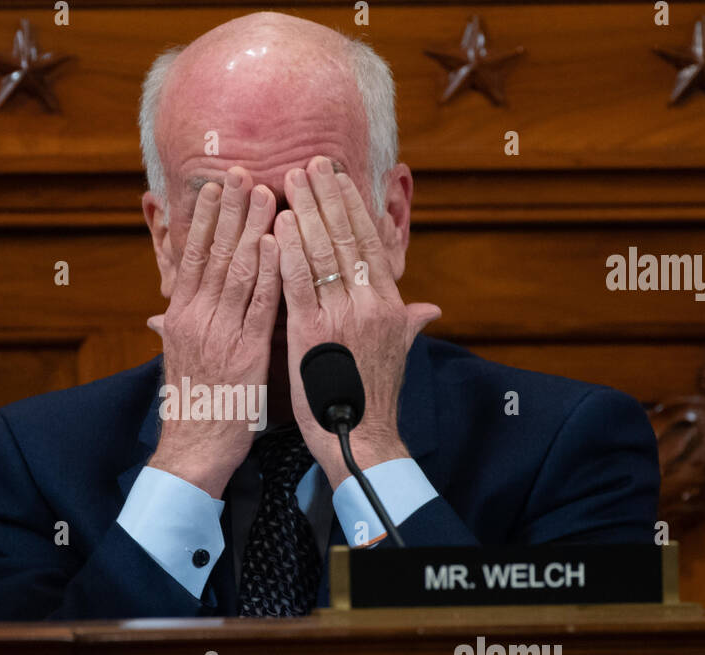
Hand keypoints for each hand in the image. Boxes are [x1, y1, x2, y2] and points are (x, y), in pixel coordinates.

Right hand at [146, 167, 281, 497]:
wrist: (194, 449)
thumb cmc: (194, 408)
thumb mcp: (180, 361)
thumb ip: (179, 330)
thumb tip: (165, 313)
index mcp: (180, 317)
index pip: (192, 256)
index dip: (205, 218)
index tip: (216, 186)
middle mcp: (196, 318)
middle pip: (213, 252)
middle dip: (229, 209)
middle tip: (241, 170)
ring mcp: (221, 333)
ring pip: (237, 270)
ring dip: (252, 227)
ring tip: (265, 191)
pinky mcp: (246, 352)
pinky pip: (261, 304)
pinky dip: (270, 271)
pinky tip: (279, 242)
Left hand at [275, 156, 440, 488]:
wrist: (360, 440)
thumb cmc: (373, 401)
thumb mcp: (397, 355)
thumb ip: (409, 325)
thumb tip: (430, 310)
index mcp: (389, 305)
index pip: (368, 243)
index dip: (351, 207)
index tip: (337, 178)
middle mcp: (369, 304)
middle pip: (345, 238)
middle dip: (326, 197)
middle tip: (309, 163)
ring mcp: (341, 316)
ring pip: (320, 253)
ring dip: (303, 213)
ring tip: (288, 181)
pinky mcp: (312, 333)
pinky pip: (297, 284)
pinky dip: (286, 253)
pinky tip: (275, 227)